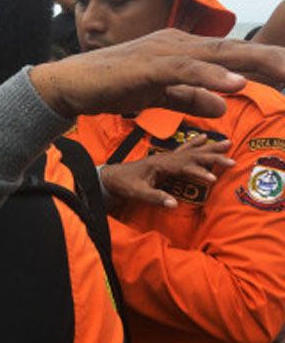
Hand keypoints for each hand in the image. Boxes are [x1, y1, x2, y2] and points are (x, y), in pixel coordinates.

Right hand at [29, 28, 284, 117]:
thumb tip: (225, 103)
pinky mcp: (147, 65)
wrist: (69, 84)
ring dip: (255, 64)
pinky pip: (184, 71)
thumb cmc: (110, 86)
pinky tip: (233, 85)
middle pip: (235, 52)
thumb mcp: (159, 96)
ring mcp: (163, 51)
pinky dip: (210, 77)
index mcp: (183, 51)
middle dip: (272, 61)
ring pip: (217, 56)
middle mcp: (178, 44)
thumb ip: (191, 98)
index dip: (266, 66)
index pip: (232, 58)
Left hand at [100, 134, 234, 209]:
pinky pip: (184, 149)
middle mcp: (164, 158)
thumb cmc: (123, 184)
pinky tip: (203, 138)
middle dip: (212, 156)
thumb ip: (155, 197)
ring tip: (226, 142)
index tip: (213, 179)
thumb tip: (173, 205)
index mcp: (159, 165)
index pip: (183, 167)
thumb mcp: (137, 193)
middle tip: (231, 158)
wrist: (111, 177)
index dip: (198, 172)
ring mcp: (165, 157)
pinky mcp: (165, 159)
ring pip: (191, 150)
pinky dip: (195, 143)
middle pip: (192, 155)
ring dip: (209, 148)